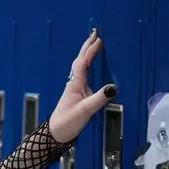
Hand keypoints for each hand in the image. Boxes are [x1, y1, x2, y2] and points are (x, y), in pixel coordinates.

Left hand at [48, 29, 118, 144]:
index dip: (90, 50)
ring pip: (80, 66)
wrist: (55, 134)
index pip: (82, 62)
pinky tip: (90, 66)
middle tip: (95, 34)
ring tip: (94, 44)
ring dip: (87, 54)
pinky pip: (83, 74)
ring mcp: (74, 89)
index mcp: (74, 84)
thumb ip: (99, 98)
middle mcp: (74, 84)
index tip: (98, 39)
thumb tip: (113, 87)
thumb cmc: (67, 123)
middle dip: (87, 47)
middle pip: (80, 61)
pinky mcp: (77, 95)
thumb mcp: (85, 110)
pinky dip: (87, 66)